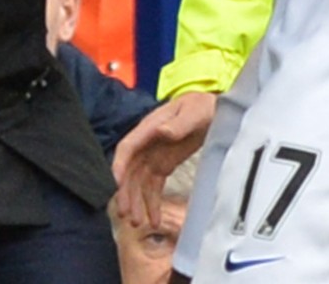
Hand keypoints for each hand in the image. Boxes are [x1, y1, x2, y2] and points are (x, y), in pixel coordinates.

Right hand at [111, 92, 216, 227]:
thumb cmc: (201, 106)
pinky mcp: (163, 165)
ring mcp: (153, 155)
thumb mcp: (194, 112)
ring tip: (138, 223)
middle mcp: (146, 143)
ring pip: (139, 182)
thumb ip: (179, 123)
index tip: (116, 185)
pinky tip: (154, 219)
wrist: (212, 109)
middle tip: (126, 214)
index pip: (128, 148)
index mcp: (149, 128)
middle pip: (130, 170)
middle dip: (126, 192)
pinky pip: (153, 186)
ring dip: (137, 202)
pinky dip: (152, 203)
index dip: (120, 166)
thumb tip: (162, 131)